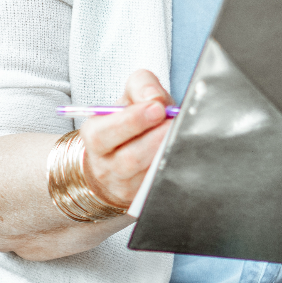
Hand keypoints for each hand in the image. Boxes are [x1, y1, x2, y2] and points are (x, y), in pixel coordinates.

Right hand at [78, 69, 172, 209]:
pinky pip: (161, 184)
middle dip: (154, 139)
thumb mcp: (130, 97)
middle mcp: (106, 165)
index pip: (104, 133)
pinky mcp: (144, 196)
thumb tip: (156, 98)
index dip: (131, 121)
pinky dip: (175, 168)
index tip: (157, 108)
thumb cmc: (130, 122)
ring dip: (167, 153)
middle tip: (173, 122)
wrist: (122, 157)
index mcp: (96, 136)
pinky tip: (185, 153)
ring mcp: (126, 185)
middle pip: (128, 158)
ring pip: (147, 175)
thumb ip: (142, 86)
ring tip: (182, 136)